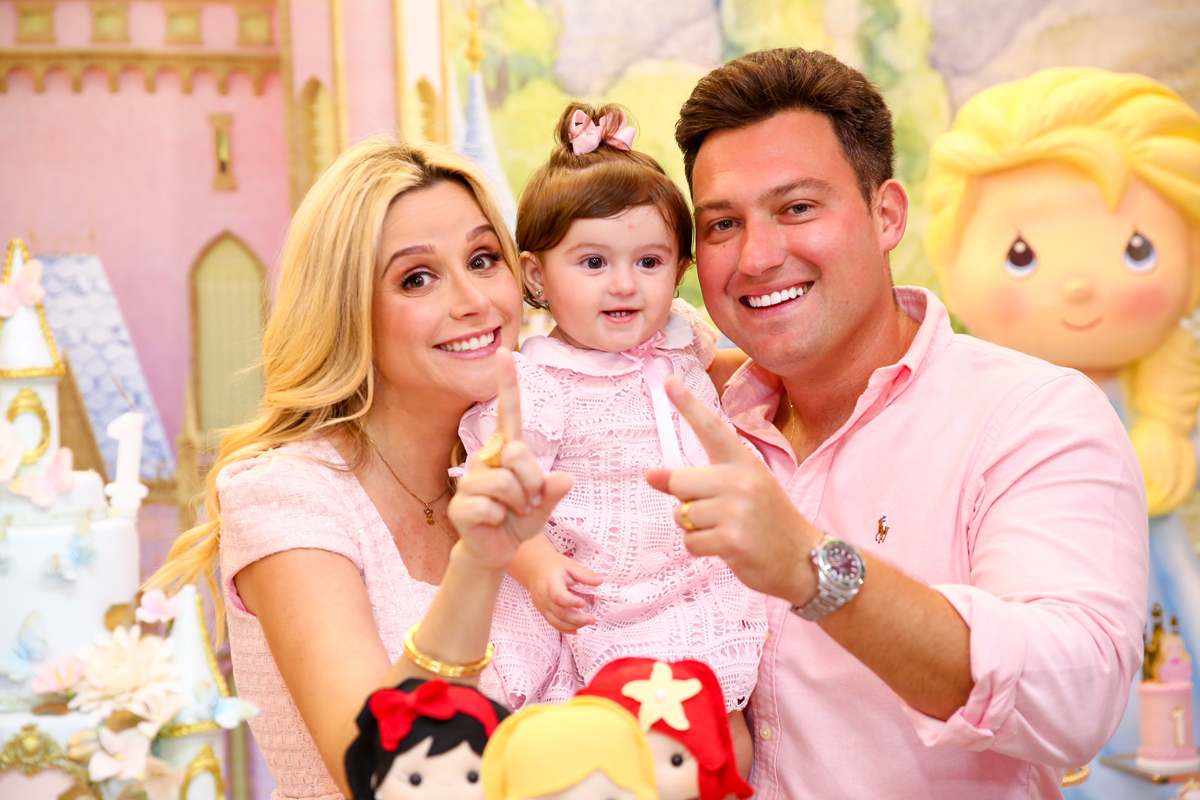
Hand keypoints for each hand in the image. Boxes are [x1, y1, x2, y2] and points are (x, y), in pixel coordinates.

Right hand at [449, 348, 572, 570]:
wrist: (494, 551)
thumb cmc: (518, 521)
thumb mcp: (544, 506)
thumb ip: (554, 492)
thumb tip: (564, 479)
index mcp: (506, 451)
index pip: (509, 413)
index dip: (507, 384)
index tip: (505, 352)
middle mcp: (486, 459)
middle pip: (518, 453)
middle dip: (532, 483)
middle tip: (526, 502)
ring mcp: (469, 481)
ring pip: (506, 483)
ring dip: (518, 505)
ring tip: (510, 513)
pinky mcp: (460, 505)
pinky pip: (490, 507)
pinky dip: (500, 520)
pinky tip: (493, 524)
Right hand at [520, 547, 601, 632]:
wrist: (534, 568)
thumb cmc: (553, 566)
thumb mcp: (570, 565)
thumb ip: (584, 574)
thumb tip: (600, 581)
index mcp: (550, 582)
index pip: (557, 595)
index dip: (570, 601)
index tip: (583, 603)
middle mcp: (544, 596)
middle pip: (559, 612)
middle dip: (577, 618)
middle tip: (592, 619)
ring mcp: (542, 605)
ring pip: (556, 621)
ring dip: (572, 625)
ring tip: (587, 623)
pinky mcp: (543, 611)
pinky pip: (552, 623)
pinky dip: (564, 629)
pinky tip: (575, 630)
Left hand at [645, 376, 821, 605]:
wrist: (803, 560)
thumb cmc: (768, 522)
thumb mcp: (743, 490)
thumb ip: (700, 480)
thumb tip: (651, 475)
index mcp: (745, 462)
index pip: (712, 428)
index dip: (688, 405)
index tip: (668, 381)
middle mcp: (741, 481)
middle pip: (680, 482)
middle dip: (685, 500)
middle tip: (714, 513)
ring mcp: (737, 510)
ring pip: (682, 515)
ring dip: (695, 528)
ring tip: (726, 530)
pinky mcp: (731, 539)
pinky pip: (690, 541)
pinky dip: (701, 548)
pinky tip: (726, 547)